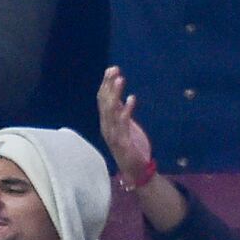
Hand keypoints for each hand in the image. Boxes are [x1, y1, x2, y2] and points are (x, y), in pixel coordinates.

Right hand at [97, 66, 155, 185]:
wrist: (136, 171)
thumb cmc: (131, 147)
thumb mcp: (125, 126)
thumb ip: (121, 111)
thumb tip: (119, 95)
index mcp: (106, 122)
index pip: (102, 100)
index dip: (106, 84)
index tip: (111, 69)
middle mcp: (107, 127)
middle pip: (104, 102)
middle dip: (108, 85)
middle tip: (114, 69)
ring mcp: (113, 135)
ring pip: (111, 111)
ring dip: (115, 94)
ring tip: (120, 79)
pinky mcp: (123, 142)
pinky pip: (123, 123)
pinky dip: (127, 110)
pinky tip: (132, 98)